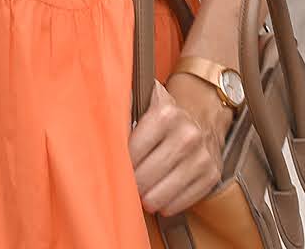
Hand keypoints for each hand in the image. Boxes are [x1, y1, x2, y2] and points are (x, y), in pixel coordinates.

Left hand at [128, 77, 227, 219]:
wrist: (203, 116)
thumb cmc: (165, 114)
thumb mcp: (145, 100)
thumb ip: (123, 107)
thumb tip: (93, 117)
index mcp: (166, 113)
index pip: (131, 152)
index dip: (119, 163)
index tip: (115, 164)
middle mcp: (187, 134)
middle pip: (144, 178)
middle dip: (132, 183)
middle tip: (128, 180)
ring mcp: (201, 157)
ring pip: (160, 197)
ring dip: (147, 198)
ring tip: (143, 189)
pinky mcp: (211, 175)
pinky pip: (179, 205)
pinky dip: (166, 205)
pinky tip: (161, 194)